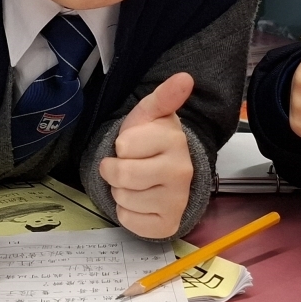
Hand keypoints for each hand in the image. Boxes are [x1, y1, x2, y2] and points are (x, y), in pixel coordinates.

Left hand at [101, 73, 195, 239]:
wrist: (165, 171)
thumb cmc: (150, 140)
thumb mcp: (150, 114)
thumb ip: (163, 96)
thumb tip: (185, 77)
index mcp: (174, 141)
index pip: (124, 146)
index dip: (122, 145)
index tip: (132, 145)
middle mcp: (181, 172)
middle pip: (123, 175)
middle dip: (115, 170)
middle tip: (128, 164)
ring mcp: (177, 201)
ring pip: (124, 199)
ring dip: (121, 190)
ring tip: (136, 182)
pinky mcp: (168, 224)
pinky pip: (128, 220)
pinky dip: (127, 212)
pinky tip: (141, 200)